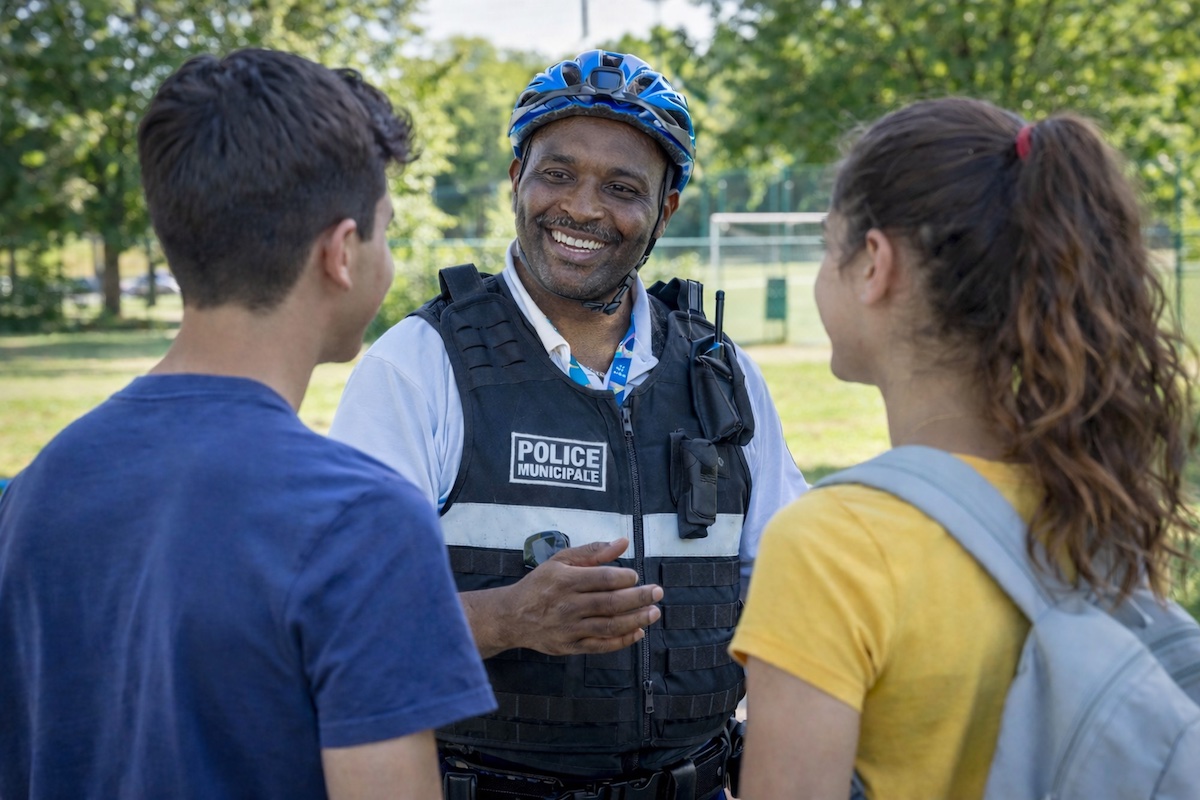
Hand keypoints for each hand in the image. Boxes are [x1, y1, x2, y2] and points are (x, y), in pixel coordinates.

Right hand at [463, 538, 662, 657]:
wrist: (512, 616)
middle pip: (611, 603)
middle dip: (639, 598)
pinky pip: (601, 646)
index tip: (636, 576)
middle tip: (658, 592)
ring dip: (636, 620)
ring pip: (609, 626)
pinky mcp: (570, 647)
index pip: (603, 579)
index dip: (625, 578)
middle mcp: (568, 605)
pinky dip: (621, 641)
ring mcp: (569, 628)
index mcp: (566, 580)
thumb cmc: (540, 584)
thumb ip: (593, 551)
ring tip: (654, 612)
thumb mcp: (561, 561)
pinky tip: (638, 632)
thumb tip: (623, 542)